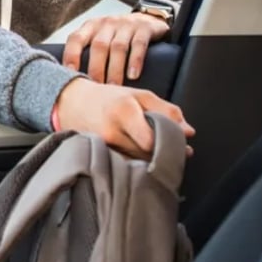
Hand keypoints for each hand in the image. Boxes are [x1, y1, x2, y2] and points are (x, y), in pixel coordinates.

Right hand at [53, 78, 194, 159]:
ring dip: (152, 160)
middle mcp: (112, 132)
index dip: (169, 143)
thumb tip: (190, 132)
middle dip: (164, 152)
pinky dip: (136, 164)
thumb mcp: (139, 94)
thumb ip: (167, 110)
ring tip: (158, 151)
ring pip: (137, 163)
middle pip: (147, 153)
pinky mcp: (99, 158)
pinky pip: (125, 166)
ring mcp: (103, 148)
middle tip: (177, 150)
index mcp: (124, 111)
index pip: (152, 139)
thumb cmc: (108, 98)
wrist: (71, 103)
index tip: (180, 143)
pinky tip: (140, 157)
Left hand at [62, 12, 169, 84]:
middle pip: (98, 46)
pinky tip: (133, 76)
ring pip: (118, 47)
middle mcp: (107, 23)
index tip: (70, 74)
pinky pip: (139, 44)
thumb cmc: (117, 36)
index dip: (71, 55)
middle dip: (96, 69)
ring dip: (114, 69)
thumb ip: (88, 55)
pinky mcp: (144, 28)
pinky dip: (135, 61)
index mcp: (91, 27)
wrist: (148, 18)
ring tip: (113, 87)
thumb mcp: (100, 38)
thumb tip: (73, 83)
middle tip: (95, 90)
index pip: (76, 39)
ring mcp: (126, 24)